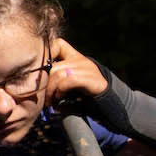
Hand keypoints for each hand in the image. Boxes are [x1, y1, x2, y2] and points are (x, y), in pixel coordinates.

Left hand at [45, 38, 155, 155]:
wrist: (119, 111)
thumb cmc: (92, 103)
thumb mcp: (72, 89)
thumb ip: (59, 83)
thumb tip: (37, 86)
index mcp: (77, 59)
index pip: (56, 44)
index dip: (44, 55)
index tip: (38, 78)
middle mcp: (83, 60)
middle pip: (53, 63)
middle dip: (43, 83)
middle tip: (43, 99)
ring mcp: (89, 69)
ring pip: (59, 72)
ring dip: (50, 90)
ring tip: (51, 103)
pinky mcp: (95, 81)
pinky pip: (70, 80)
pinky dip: (60, 91)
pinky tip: (59, 102)